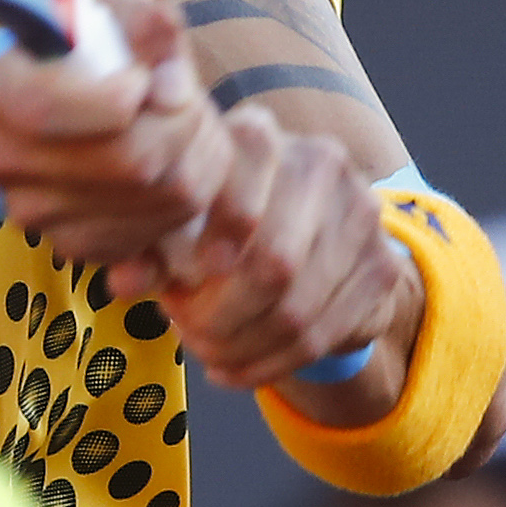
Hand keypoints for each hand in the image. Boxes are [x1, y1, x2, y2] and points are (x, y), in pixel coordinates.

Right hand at [0, 0, 232, 263]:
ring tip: (189, 125)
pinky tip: (176, 162)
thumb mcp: (108, 12)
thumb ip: (145, 24)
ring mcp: (35, 213)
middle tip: (188, 100)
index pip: (50, 109)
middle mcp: (0, 160)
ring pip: (165, 198)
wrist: (51, 106)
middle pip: (132, 161)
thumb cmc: (82, 49)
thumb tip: (173, 87)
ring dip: (201, 156)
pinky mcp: (76, 246)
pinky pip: (164, 228)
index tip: (142, 78)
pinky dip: (190, 195)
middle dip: (186, 123)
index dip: (120, 95)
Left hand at [135, 106, 420, 398]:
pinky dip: (273, 364)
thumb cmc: (217, 225)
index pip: (236, 197)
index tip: (179, 291)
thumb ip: (148, 251)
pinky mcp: (383, 264)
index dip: (207, 251)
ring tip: (209, 356)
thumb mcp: (177, 228)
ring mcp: (362, 212)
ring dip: (244, 347)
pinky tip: (238, 370)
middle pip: (274, 264)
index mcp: (259, 137)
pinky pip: (324, 334)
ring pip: (298, 308)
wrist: (306, 234)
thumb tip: (122, 284)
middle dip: (222, 317)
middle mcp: (320, 161)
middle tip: (190, 337)